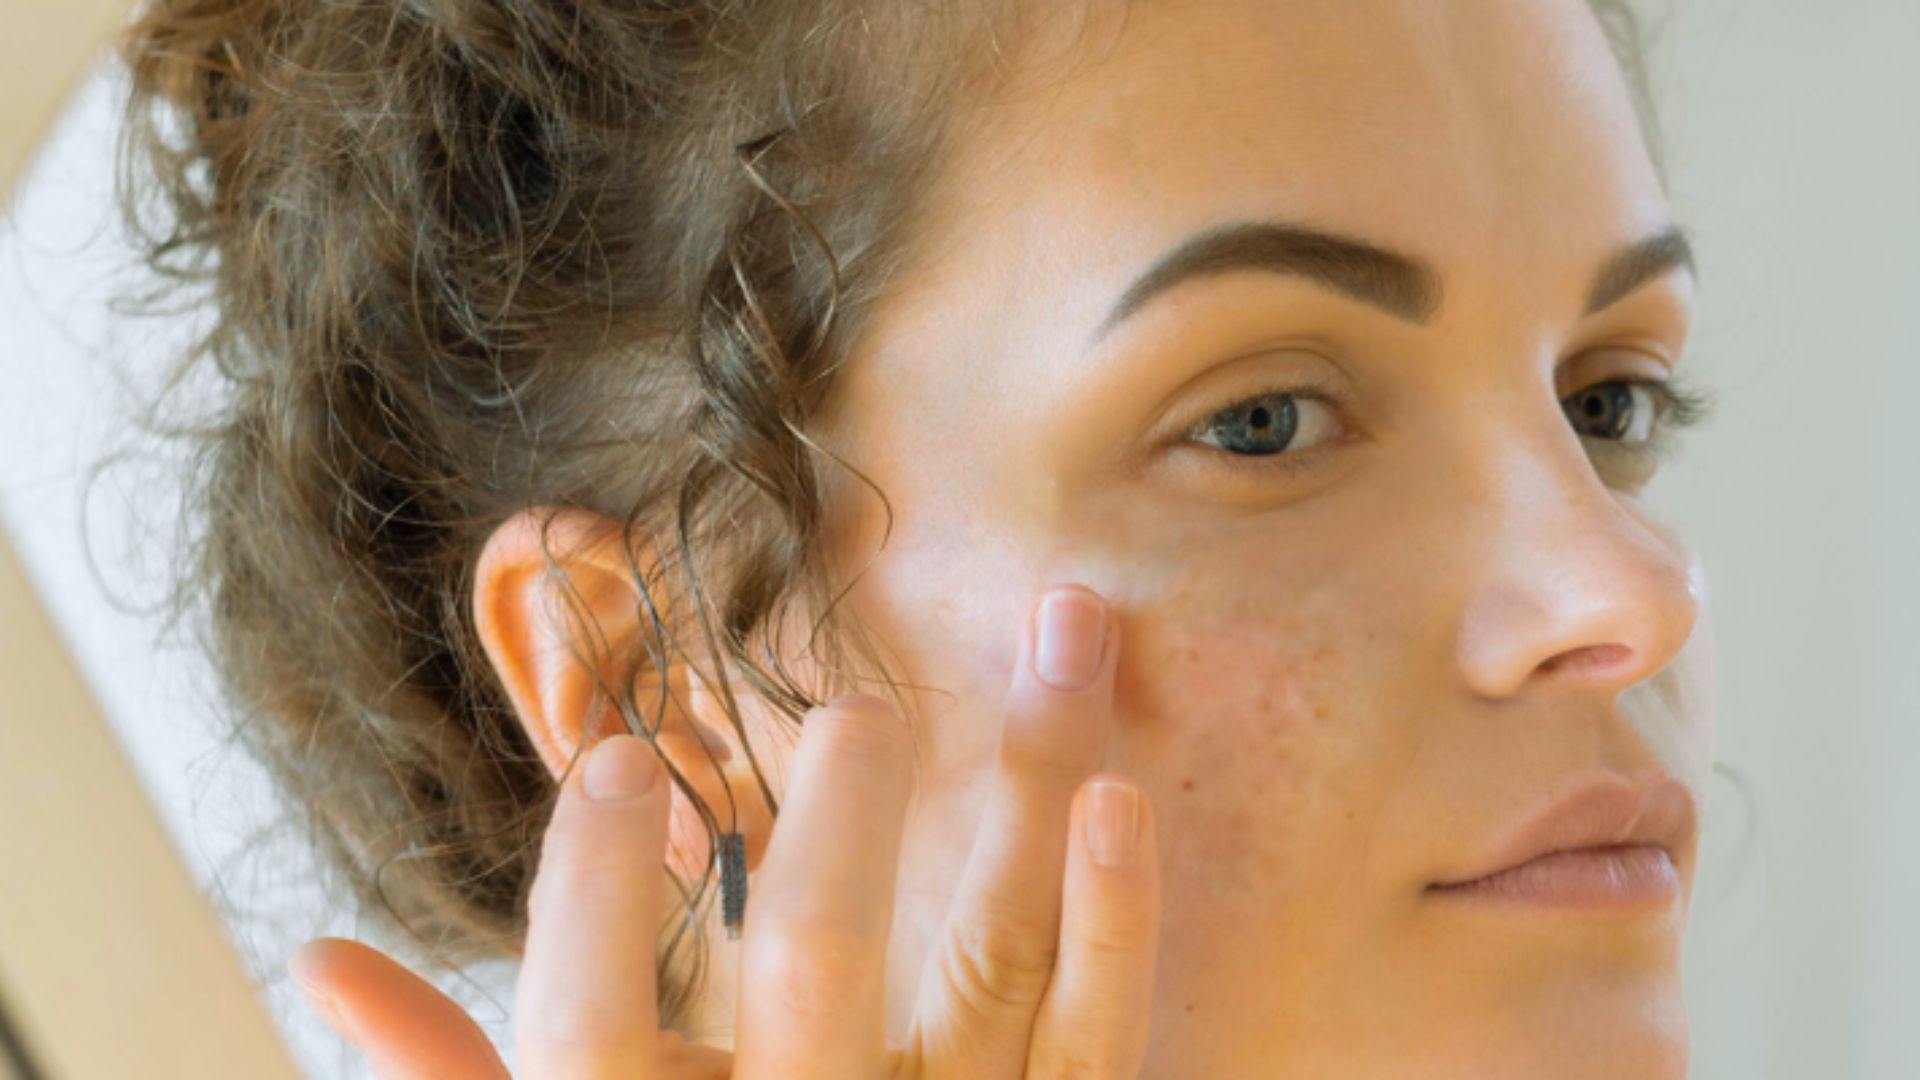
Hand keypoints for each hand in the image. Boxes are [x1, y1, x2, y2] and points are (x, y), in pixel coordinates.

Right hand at [288, 584, 1160, 1077]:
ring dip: (1031, 796)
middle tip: (863, 710)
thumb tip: (321, 963)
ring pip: (998, 966)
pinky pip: (1096, 1041)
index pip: (586, 1027)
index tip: (617, 762)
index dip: (592, 899)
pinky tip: (1124, 801)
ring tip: (1060, 653)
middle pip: (821, 975)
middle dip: (838, 833)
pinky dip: (1116, 925)